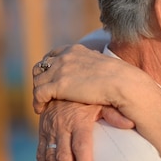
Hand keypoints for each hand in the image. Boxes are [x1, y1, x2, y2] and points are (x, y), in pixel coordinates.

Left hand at [32, 44, 148, 113]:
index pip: (52, 55)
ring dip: (37, 93)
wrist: (123, 84)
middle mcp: (65, 57)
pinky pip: (38, 94)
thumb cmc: (120, 79)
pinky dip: (37, 102)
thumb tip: (94, 72)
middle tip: (43, 94)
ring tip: (41, 104)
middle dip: (40, 80)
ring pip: (37, 81)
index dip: (48, 68)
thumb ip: (91, 66)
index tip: (49, 78)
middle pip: (40, 67)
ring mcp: (60, 70)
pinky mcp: (58, 85)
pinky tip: (41, 110)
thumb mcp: (102, 65)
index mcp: (75, 50)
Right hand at [38, 101, 134, 160]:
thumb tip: (130, 124)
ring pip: (50, 158)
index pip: (80, 146)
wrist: (65, 84)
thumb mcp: (103, 100)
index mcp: (78, 119)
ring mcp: (49, 130)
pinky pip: (40, 154)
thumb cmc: (91, 96)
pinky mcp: (42, 133)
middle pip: (64, 156)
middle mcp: (61, 125)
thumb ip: (115, 113)